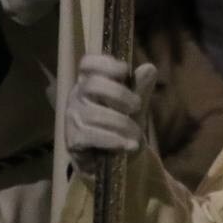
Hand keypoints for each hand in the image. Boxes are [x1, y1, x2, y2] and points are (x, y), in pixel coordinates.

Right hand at [65, 54, 157, 170]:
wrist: (117, 159)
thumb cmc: (123, 125)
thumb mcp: (136, 106)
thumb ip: (140, 88)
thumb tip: (149, 68)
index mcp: (90, 82)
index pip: (88, 64)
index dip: (105, 63)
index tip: (125, 70)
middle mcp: (77, 96)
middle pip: (92, 85)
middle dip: (118, 94)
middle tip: (137, 105)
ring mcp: (73, 118)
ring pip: (94, 114)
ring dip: (121, 124)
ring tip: (136, 134)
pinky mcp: (73, 140)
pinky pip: (91, 136)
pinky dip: (113, 140)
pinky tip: (128, 145)